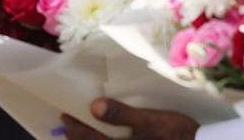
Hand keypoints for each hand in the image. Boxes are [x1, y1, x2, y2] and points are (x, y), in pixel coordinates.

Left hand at [61, 98, 198, 139]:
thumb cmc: (178, 135)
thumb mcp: (152, 121)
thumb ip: (123, 114)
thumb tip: (94, 106)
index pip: (90, 139)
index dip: (75, 128)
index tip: (65, 116)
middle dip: (79, 138)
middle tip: (69, 126)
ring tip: (83, 134)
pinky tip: (109, 137)